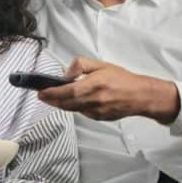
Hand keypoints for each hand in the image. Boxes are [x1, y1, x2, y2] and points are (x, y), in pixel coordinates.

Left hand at [37, 57, 180, 122]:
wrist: (140, 96)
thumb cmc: (122, 79)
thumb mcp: (101, 65)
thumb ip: (82, 65)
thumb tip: (67, 73)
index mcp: (94, 84)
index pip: (67, 90)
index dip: (52, 93)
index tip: (41, 92)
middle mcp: (94, 100)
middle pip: (66, 103)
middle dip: (52, 100)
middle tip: (42, 96)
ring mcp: (96, 111)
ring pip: (72, 109)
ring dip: (61, 104)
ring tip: (53, 98)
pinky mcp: (99, 118)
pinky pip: (82, 112)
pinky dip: (75, 107)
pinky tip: (73, 101)